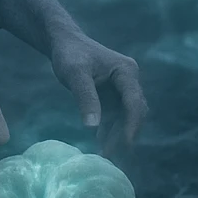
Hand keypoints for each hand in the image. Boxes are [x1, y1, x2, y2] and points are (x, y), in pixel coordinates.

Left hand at [49, 33, 147, 155]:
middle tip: (110, 155)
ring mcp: (122, 88)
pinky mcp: (113, 95)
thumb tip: (93, 127)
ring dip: (118, 135)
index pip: (134, 102)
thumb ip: (85, 98)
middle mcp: (129, 80)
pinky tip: (100, 142)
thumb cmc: (69, 54)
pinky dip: (110, 129)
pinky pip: (116, 116)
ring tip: (104, 154)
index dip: (131, 125)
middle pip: (134, 112)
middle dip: (124, 134)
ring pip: (126, 117)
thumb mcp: (74, 74)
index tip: (125, 146)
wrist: (64, 43)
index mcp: (126, 72)